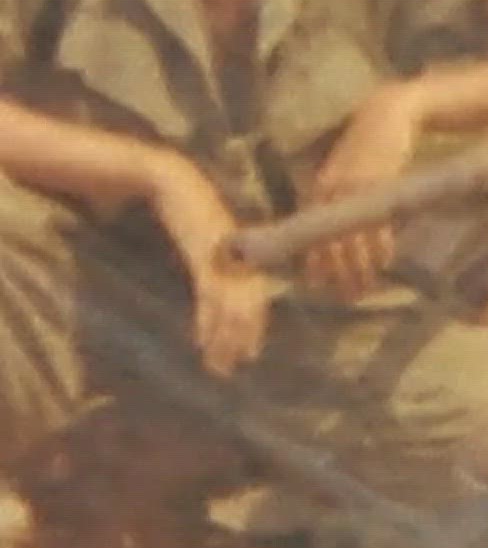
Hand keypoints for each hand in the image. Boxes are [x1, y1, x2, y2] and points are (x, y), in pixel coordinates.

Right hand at [147, 158, 275, 377]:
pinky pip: (211, 293)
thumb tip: (216, 289)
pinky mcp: (206, 252)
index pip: (256, 298)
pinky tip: (202, 341)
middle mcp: (241, 257)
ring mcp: (225, 256)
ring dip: (224, 338)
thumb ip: (216, 262)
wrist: (171, 178)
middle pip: (249, 307)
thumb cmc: (188, 208)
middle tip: (231, 369)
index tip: (249, 354)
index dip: (254, 327)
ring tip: (217, 365)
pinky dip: (208, 319)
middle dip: (240, 339)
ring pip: (231, 306)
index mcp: (245, 254)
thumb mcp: (208, 239)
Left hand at [302, 83, 424, 299]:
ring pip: (352, 238)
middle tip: (348, 297)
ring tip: (366, 288)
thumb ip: (339, 199)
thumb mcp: (346, 172)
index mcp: (318, 190)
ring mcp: (355, 189)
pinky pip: (377, 223)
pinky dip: (381, 245)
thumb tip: (339, 236)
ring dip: (359, 268)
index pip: (309, 236)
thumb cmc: (367, 145)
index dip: (313, 264)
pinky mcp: (379, 184)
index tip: (319, 288)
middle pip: (329, 242)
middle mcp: (331, 191)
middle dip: (337, 274)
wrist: (388, 114)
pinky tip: (385, 261)